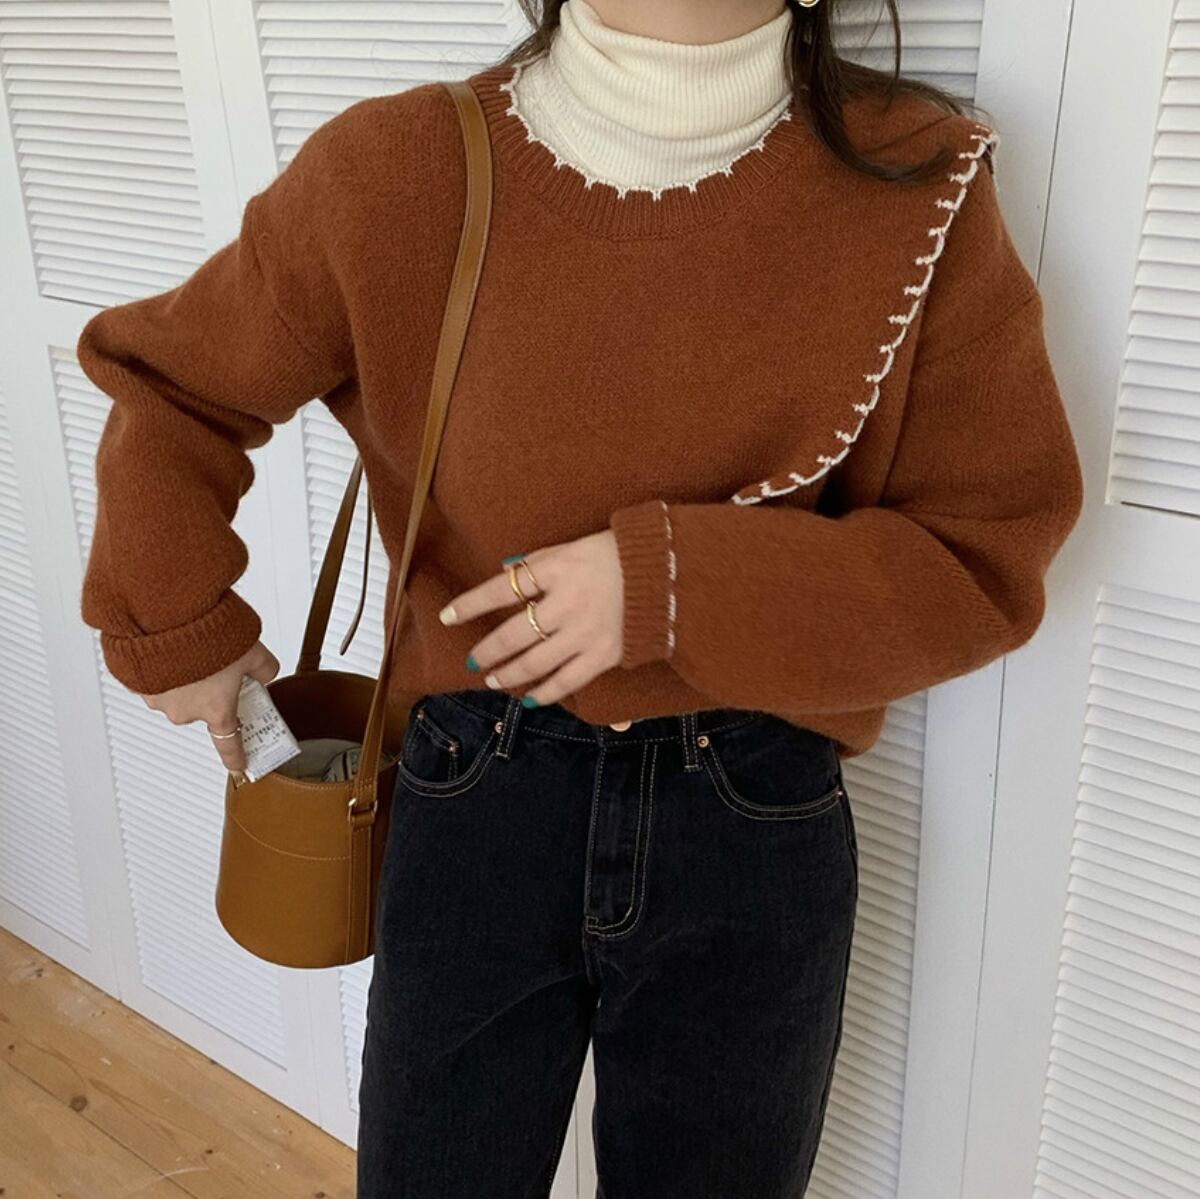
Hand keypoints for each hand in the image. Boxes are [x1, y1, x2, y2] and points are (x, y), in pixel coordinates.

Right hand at [141, 640, 279, 773]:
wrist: (168, 616)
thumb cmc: (210, 636)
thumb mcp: (255, 652)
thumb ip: (265, 669)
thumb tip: (264, 674)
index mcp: (217, 711)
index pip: (228, 743)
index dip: (235, 756)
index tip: (239, 765)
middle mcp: (185, 712)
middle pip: (203, 709)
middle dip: (211, 691)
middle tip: (218, 665)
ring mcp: (159, 700)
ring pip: (177, 694)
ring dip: (186, 680)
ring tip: (193, 652)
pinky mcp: (138, 684)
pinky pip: (155, 682)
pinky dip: (163, 671)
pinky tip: (171, 651)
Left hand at [440, 530, 623, 706]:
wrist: (668, 575)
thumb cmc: (616, 555)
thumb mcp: (573, 547)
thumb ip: (538, 563)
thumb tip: (504, 573)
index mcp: (557, 570)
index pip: (502, 589)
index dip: (470, 604)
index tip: (447, 616)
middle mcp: (567, 604)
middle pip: (513, 633)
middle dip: (487, 650)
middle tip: (472, 660)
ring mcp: (585, 633)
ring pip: (535, 663)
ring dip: (508, 674)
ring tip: (493, 679)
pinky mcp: (604, 655)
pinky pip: (567, 681)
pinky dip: (545, 693)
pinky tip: (529, 699)